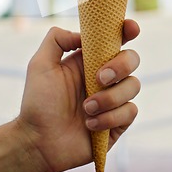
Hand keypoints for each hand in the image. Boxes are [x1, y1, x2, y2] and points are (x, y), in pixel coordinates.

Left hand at [17, 20, 139, 171]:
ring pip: (133, 86)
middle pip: (132, 59)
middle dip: (121, 66)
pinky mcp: (118, 122)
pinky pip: (130, 111)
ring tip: (85, 109)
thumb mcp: (40, 64)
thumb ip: (57, 39)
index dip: (128, 30)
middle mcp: (105, 77)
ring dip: (109, 98)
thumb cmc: (37, 103)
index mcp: (90, 60)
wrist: (38, 142)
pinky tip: (89, 124)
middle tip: (99, 78)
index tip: (131, 28)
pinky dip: (109, 118)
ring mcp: (113, 99)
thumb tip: (82, 35)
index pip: (116, 39)